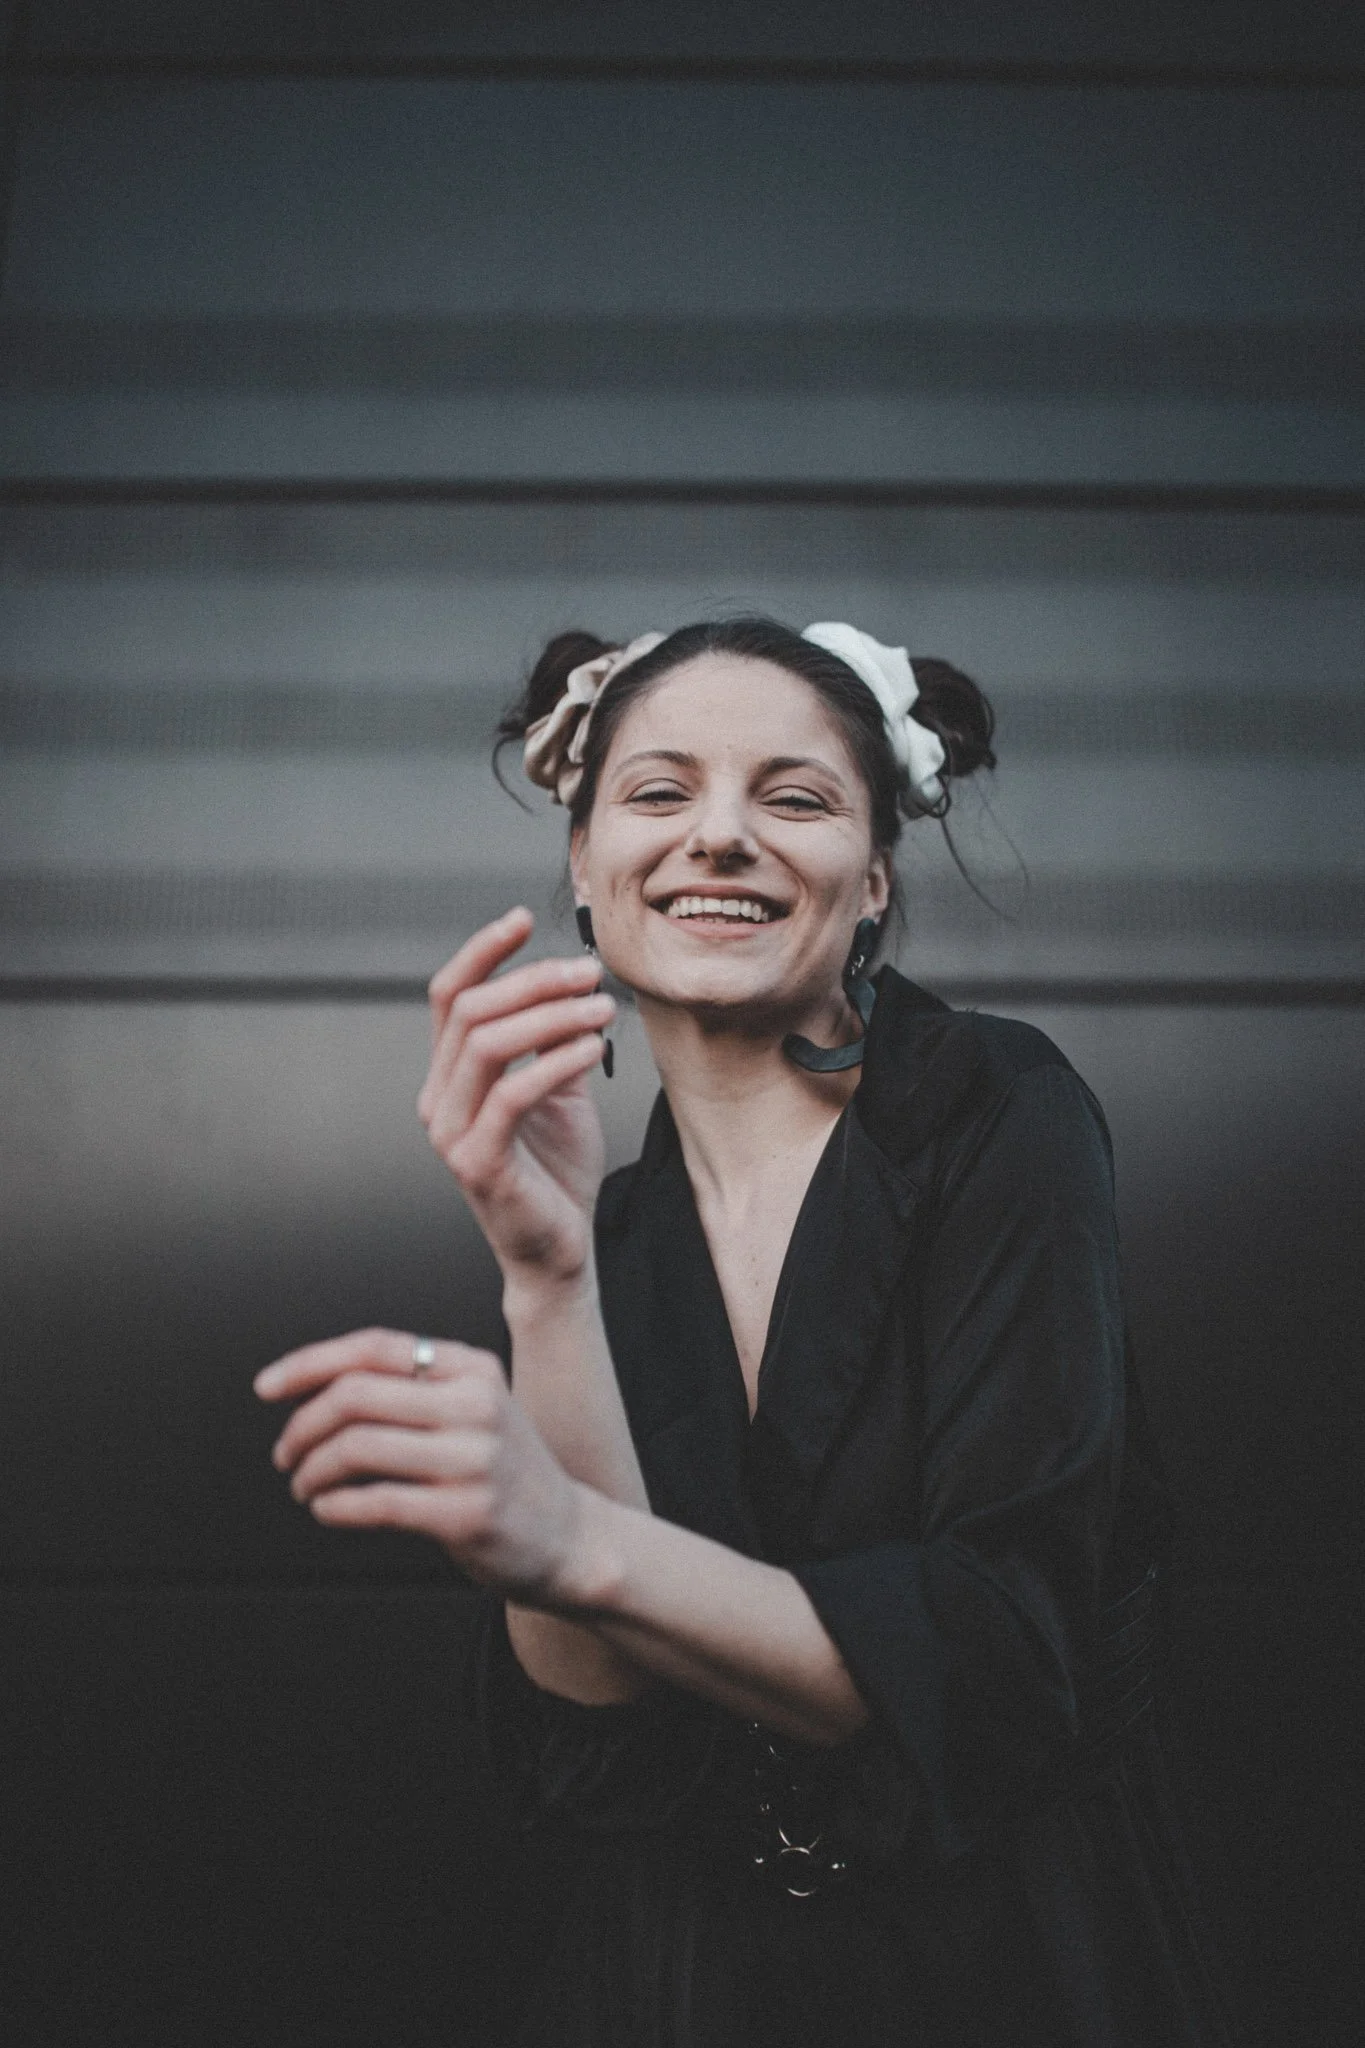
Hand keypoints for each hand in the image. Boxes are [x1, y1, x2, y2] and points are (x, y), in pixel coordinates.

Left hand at [255, 1328, 585, 1600]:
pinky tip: (329, 1510)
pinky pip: (374, 1503)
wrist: (571, 1538)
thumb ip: (410, 1391)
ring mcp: (474, 1460)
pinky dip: (334, 1507)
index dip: (309, 1363)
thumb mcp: (474, 1411)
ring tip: (306, 1486)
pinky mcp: (466, 1514)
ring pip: (356, 1448)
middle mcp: (476, 1406)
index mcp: (472, 1369)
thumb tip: (312, 1386)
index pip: (374, 1347)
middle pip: (355, 1395)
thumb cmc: (505, 1474)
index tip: (267, 1388)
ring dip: (311, 1471)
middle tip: (287, 1453)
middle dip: (302, 1426)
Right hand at [418, 908, 612, 1287]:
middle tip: (590, 975)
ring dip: (551, 1015)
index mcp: (449, 1077)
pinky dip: (556, 1060)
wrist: (559, 1250)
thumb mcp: (558, 1090)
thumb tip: (571, 982)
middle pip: (471, 1011)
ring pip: (486, 1044)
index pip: (449, 996)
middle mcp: (437, 1099)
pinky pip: (512, 1093)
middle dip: (534, 981)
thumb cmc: (556, 1172)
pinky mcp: (477, 1162)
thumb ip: (551, 1040)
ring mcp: (450, 1132)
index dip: (482, 951)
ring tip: (602, 1009)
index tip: (525, 919)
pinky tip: (592, 1048)